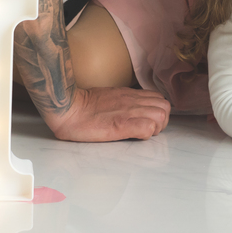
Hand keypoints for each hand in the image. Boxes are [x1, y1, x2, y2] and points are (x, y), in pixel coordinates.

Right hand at [45, 86, 170, 141]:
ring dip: (156, 128)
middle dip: (161, 121)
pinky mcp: (121, 125)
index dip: (158, 112)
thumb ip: (123, 101)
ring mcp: (128, 111)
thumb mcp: (108, 97)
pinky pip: (147, 128)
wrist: (67, 108)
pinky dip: (146, 134)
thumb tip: (131, 109)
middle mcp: (132, 101)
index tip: (148, 122)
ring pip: (161, 116)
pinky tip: (134, 137)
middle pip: (165, 107)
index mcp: (129, 95)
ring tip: (141, 134)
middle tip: (147, 130)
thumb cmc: (82, 106)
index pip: (159, 99)